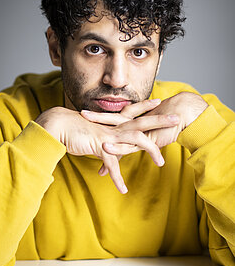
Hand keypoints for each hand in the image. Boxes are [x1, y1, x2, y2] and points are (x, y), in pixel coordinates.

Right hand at [35, 101, 178, 192]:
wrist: (58, 126)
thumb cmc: (74, 127)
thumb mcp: (92, 127)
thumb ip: (102, 131)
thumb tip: (106, 135)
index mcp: (112, 121)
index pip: (133, 110)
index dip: (146, 106)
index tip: (159, 101)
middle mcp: (114, 126)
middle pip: (142, 122)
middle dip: (160, 120)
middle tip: (176, 118)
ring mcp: (108, 136)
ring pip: (134, 141)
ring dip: (149, 151)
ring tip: (162, 163)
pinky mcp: (100, 147)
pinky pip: (111, 165)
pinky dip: (117, 178)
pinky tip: (123, 189)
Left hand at [81, 92, 207, 172]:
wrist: (185, 113)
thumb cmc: (172, 118)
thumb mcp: (154, 124)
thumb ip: (143, 129)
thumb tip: (135, 134)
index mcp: (134, 117)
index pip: (114, 115)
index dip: (101, 115)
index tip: (88, 115)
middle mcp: (133, 122)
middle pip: (110, 119)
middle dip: (94, 118)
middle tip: (79, 115)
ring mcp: (137, 131)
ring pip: (114, 134)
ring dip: (98, 136)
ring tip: (82, 141)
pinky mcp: (145, 140)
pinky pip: (128, 147)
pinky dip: (117, 150)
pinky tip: (105, 151)